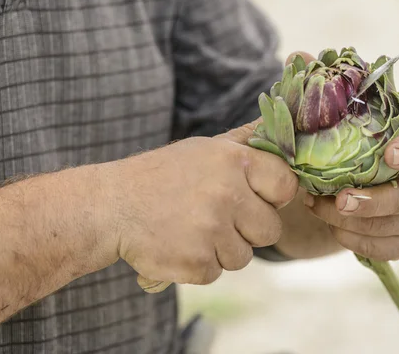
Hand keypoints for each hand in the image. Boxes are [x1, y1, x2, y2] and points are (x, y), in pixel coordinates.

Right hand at [99, 121, 297, 285]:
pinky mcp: (195, 262)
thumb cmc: (164, 175)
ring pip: (243, 256)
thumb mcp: (206, 148)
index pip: (286, 185)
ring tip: (193, 228)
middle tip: (217, 216)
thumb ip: (247, 142)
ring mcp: (211, 231)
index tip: (255, 197)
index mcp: (233, 161)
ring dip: (222, 249)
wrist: (112, 206)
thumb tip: (286, 126)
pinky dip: (199, 265)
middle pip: (270, 229)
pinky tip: (179, 244)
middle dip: (248, 229)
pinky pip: (217, 272)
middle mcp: (227, 194)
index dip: (273, 196)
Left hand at [304, 126, 398, 260]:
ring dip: (342, 219)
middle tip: (341, 200)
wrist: (374, 183)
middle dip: (368, 203)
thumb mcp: (365, 136)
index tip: (390, 154)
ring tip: (314, 203)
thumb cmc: (367, 151)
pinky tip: (328, 221)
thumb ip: (352, 133)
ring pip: (381, 227)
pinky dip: (345, 235)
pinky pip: (374, 247)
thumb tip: (313, 142)